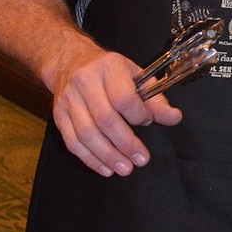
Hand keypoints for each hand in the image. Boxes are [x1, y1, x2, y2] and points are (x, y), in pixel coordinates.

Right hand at [0, 0, 182, 177]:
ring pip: (86, 133)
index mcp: (108, 67)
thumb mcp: (136, 75)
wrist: (70, 62)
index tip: (147, 122)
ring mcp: (68, 99)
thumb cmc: (110, 71)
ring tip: (125, 169)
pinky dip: (89, 158)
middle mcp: (85, 82)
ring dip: (107, 155)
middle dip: (125, 143)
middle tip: (141, 159)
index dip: (138, 115)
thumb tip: (174, 118)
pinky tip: (105, 168)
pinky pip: (72, 141)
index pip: (123, 97)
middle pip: (104, 119)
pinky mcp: (58, 115)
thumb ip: (155, 98)